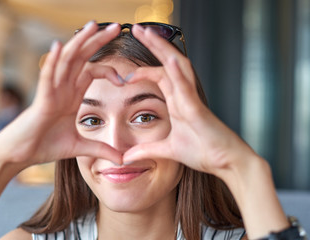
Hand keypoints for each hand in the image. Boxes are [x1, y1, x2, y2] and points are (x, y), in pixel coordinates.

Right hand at [0, 21, 122, 167]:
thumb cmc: (45, 146)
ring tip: (93, 26)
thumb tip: (122, 159)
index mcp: (72, 95)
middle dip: (98, 42)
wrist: (21, 155)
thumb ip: (101, 149)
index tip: (124, 80)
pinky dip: (52, 62)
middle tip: (116, 27)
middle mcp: (63, 88)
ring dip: (79, 43)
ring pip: (66, 61)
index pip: (91, 71)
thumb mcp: (80, 147)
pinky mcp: (41, 100)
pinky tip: (58, 46)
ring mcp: (51, 92)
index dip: (108, 70)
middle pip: (81, 58)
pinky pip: (46, 77)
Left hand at [123, 25, 256, 177]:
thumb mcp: (167, 150)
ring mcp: (192, 100)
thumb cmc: (203, 152)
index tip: (123, 73)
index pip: (159, 76)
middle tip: (136, 28)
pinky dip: (178, 73)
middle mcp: (184, 95)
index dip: (142, 70)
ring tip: (147, 32)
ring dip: (163, 49)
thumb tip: (126, 157)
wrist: (227, 162)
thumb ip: (146, 150)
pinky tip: (168, 59)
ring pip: (177, 67)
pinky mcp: (198, 110)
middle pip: (167, 63)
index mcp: (177, 102)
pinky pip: (187, 87)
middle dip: (152, 44)